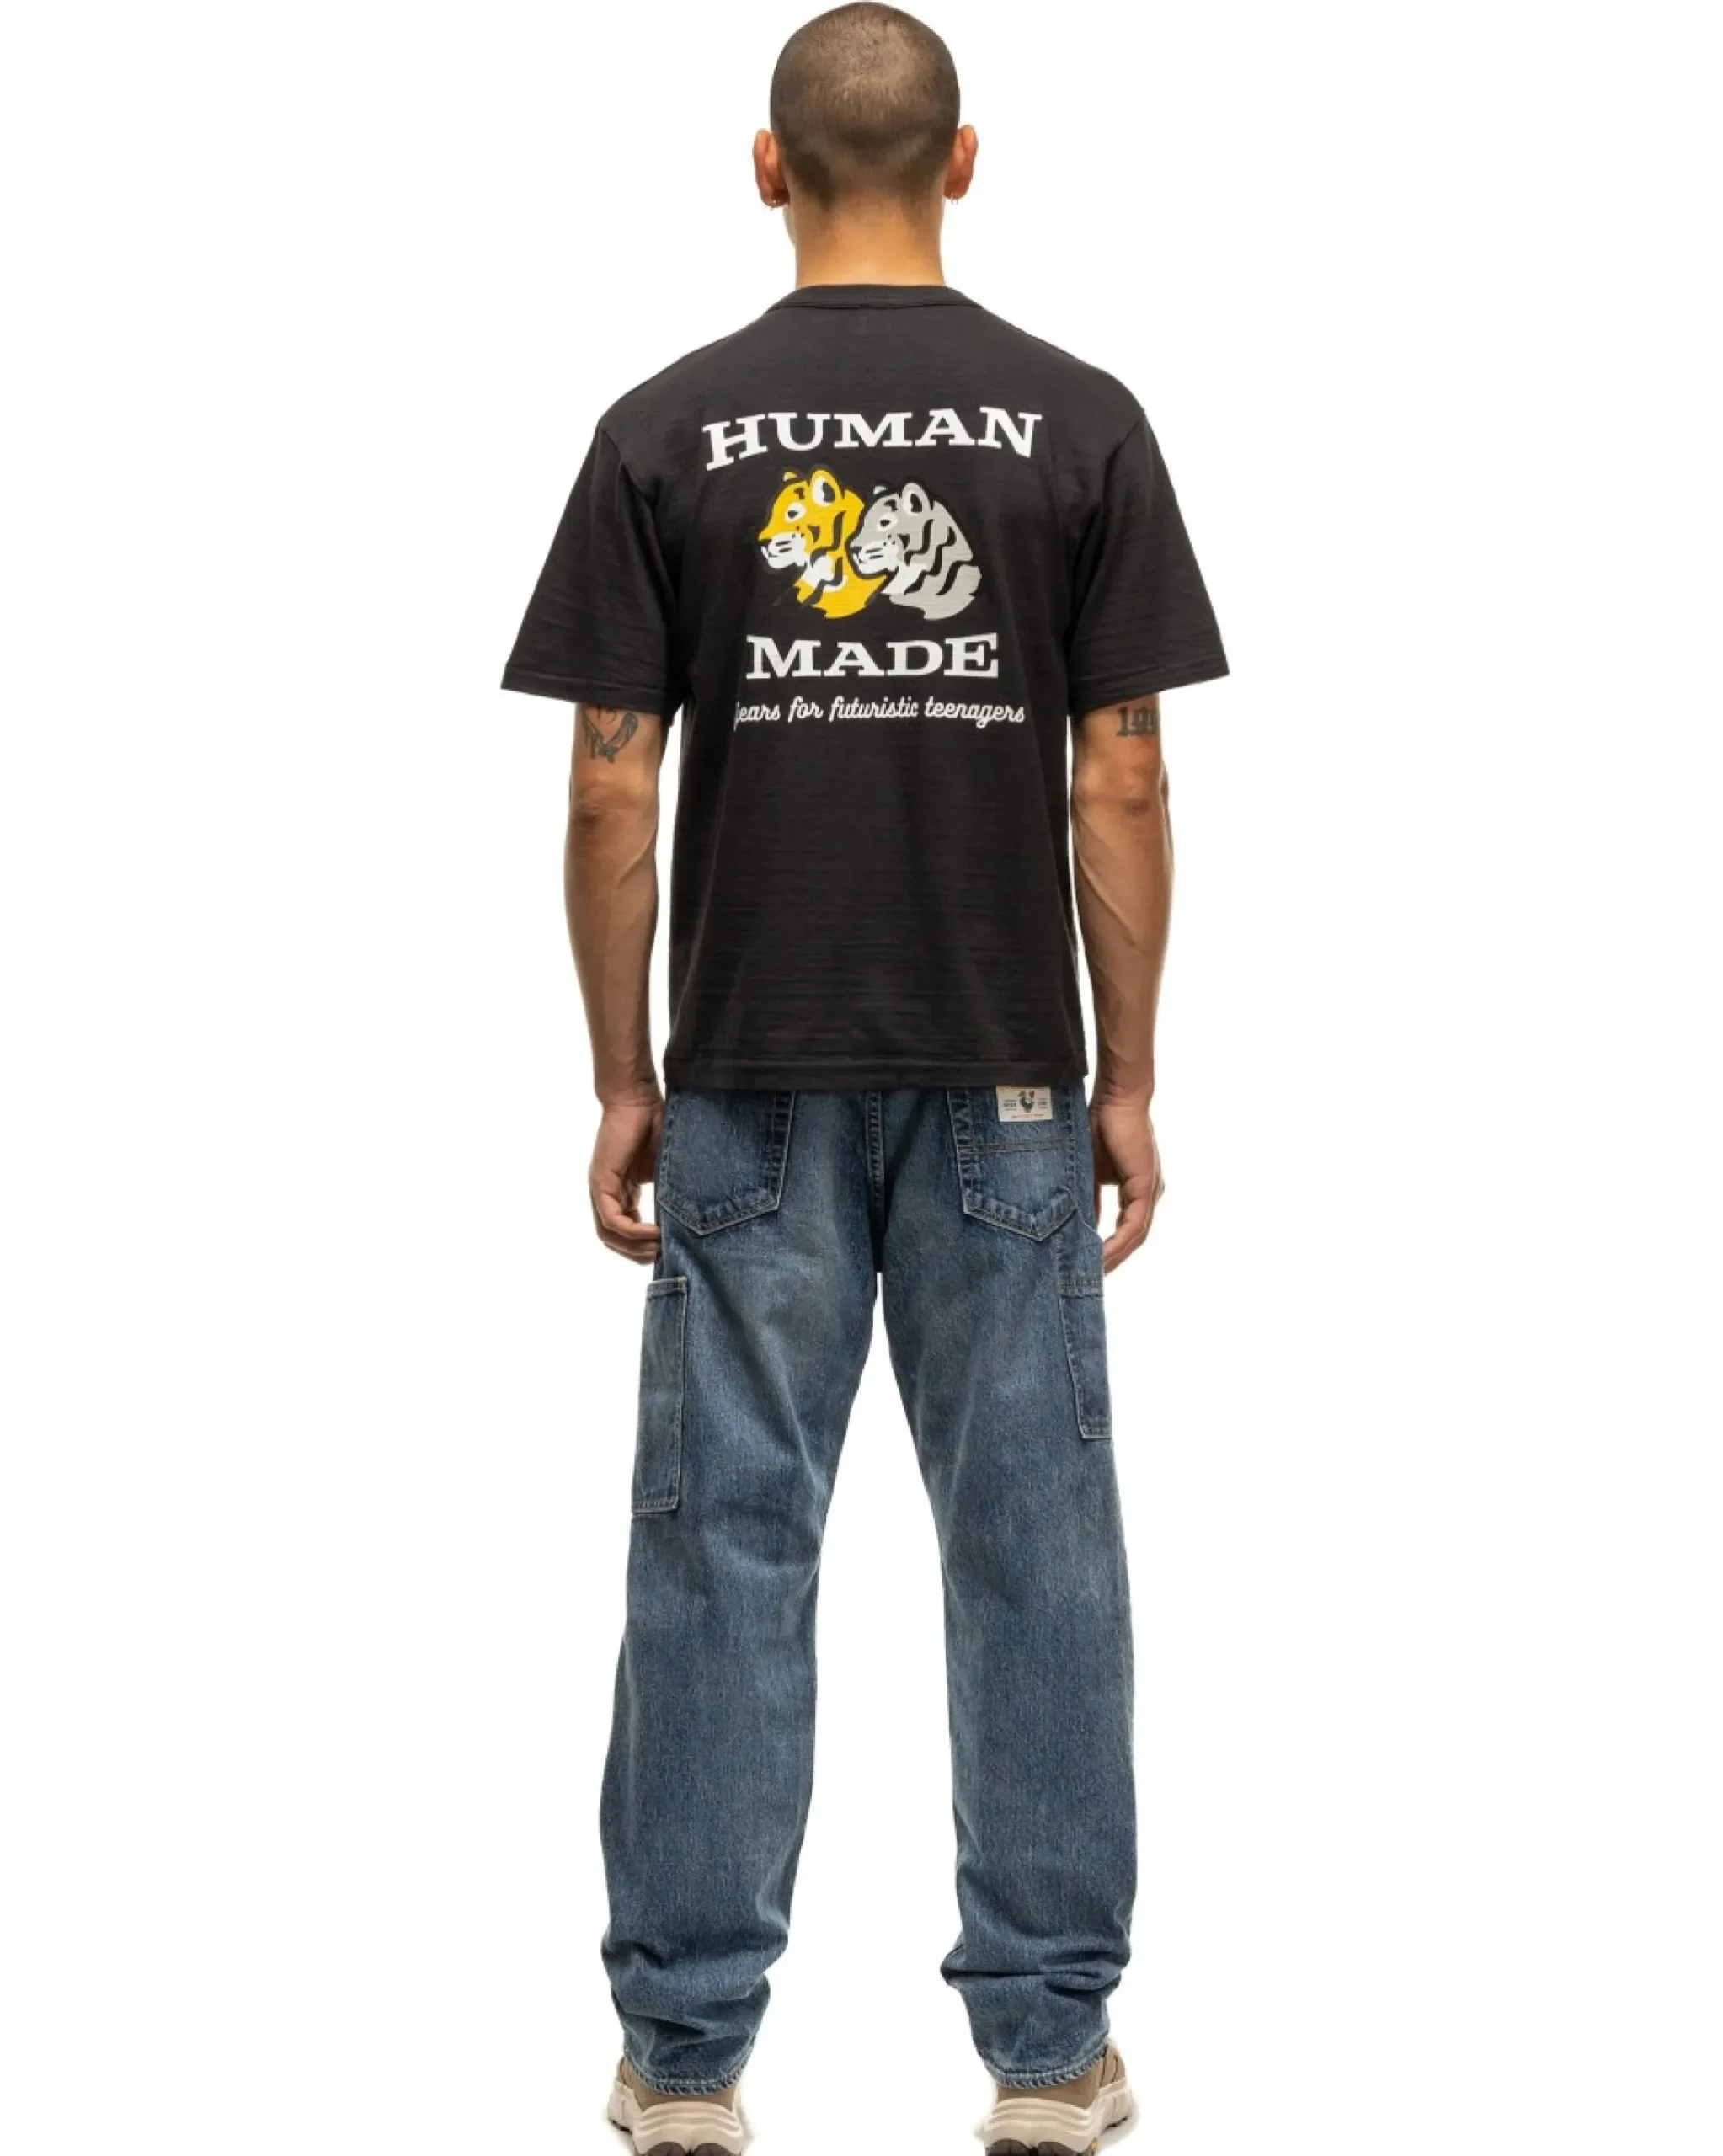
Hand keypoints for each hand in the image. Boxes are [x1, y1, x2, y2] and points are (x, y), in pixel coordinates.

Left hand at [589, 1094, 662, 1262]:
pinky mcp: (601, 1182)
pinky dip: (633, 1233)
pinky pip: (611, 1220)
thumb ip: (670, 1193)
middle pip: (613, 1239)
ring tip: (660, 1250)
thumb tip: (690, 1222)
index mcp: (623, 1190)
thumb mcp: (667, 1168)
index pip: (625, 1231)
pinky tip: (655, 1234)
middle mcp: (608, 1193)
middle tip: (665, 1257)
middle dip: (638, 1254)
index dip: (644, 1246)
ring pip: (608, 1235)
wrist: (638, 1097)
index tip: (669, 1249)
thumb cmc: (655, 1124)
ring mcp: (601, 1188)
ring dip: (634, 1249)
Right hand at [1089, 1094, 1163, 1272]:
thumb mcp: (1088, 1170)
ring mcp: (1150, 1191)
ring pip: (1136, 1236)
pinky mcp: (1146, 1187)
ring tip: (1094, 1275)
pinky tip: (1101, 1255)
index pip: (1126, 1228)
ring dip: (1116, 1257)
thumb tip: (1078, 1225)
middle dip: (1113, 1260)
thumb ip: (1087, 1198)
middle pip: (1133, 1239)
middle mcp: (1148, 1193)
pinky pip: (1135, 1225)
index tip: (1090, 1265)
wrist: (1117, 1098)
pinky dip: (1119, 1243)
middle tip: (1090, 1280)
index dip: (1110, 1249)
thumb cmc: (1102, 1125)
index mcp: (1136, 1189)